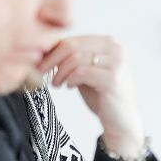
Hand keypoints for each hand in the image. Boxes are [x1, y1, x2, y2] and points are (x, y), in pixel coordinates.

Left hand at [36, 35, 145, 157]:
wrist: (121, 121)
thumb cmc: (102, 97)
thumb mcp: (86, 72)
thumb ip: (73, 58)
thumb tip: (45, 48)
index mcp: (110, 42)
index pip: (74, 39)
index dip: (52, 51)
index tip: (39, 62)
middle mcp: (116, 48)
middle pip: (73, 46)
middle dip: (52, 59)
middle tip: (40, 72)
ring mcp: (117, 62)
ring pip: (76, 58)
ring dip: (61, 72)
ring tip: (57, 83)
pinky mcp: (113, 78)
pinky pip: (82, 72)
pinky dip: (71, 79)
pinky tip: (70, 87)